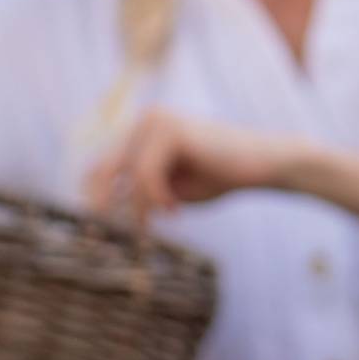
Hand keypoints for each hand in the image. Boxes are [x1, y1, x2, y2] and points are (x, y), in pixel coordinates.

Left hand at [84, 108, 294, 224]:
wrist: (263, 165)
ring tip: (165, 222)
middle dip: (105, 208)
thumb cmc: (218, 177)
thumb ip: (140, 193)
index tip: (98, 235)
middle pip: (102, 170)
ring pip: (128, 176)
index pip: (100, 168)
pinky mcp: (172, 131)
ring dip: (142, 208)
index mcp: (142, 132)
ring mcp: (156, 122)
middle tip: (114, 238)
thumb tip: (106, 215)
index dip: (95, 201)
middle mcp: (144, 121)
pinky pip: (147, 174)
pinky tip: (177, 209)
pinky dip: (157, 198)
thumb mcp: (169, 189)